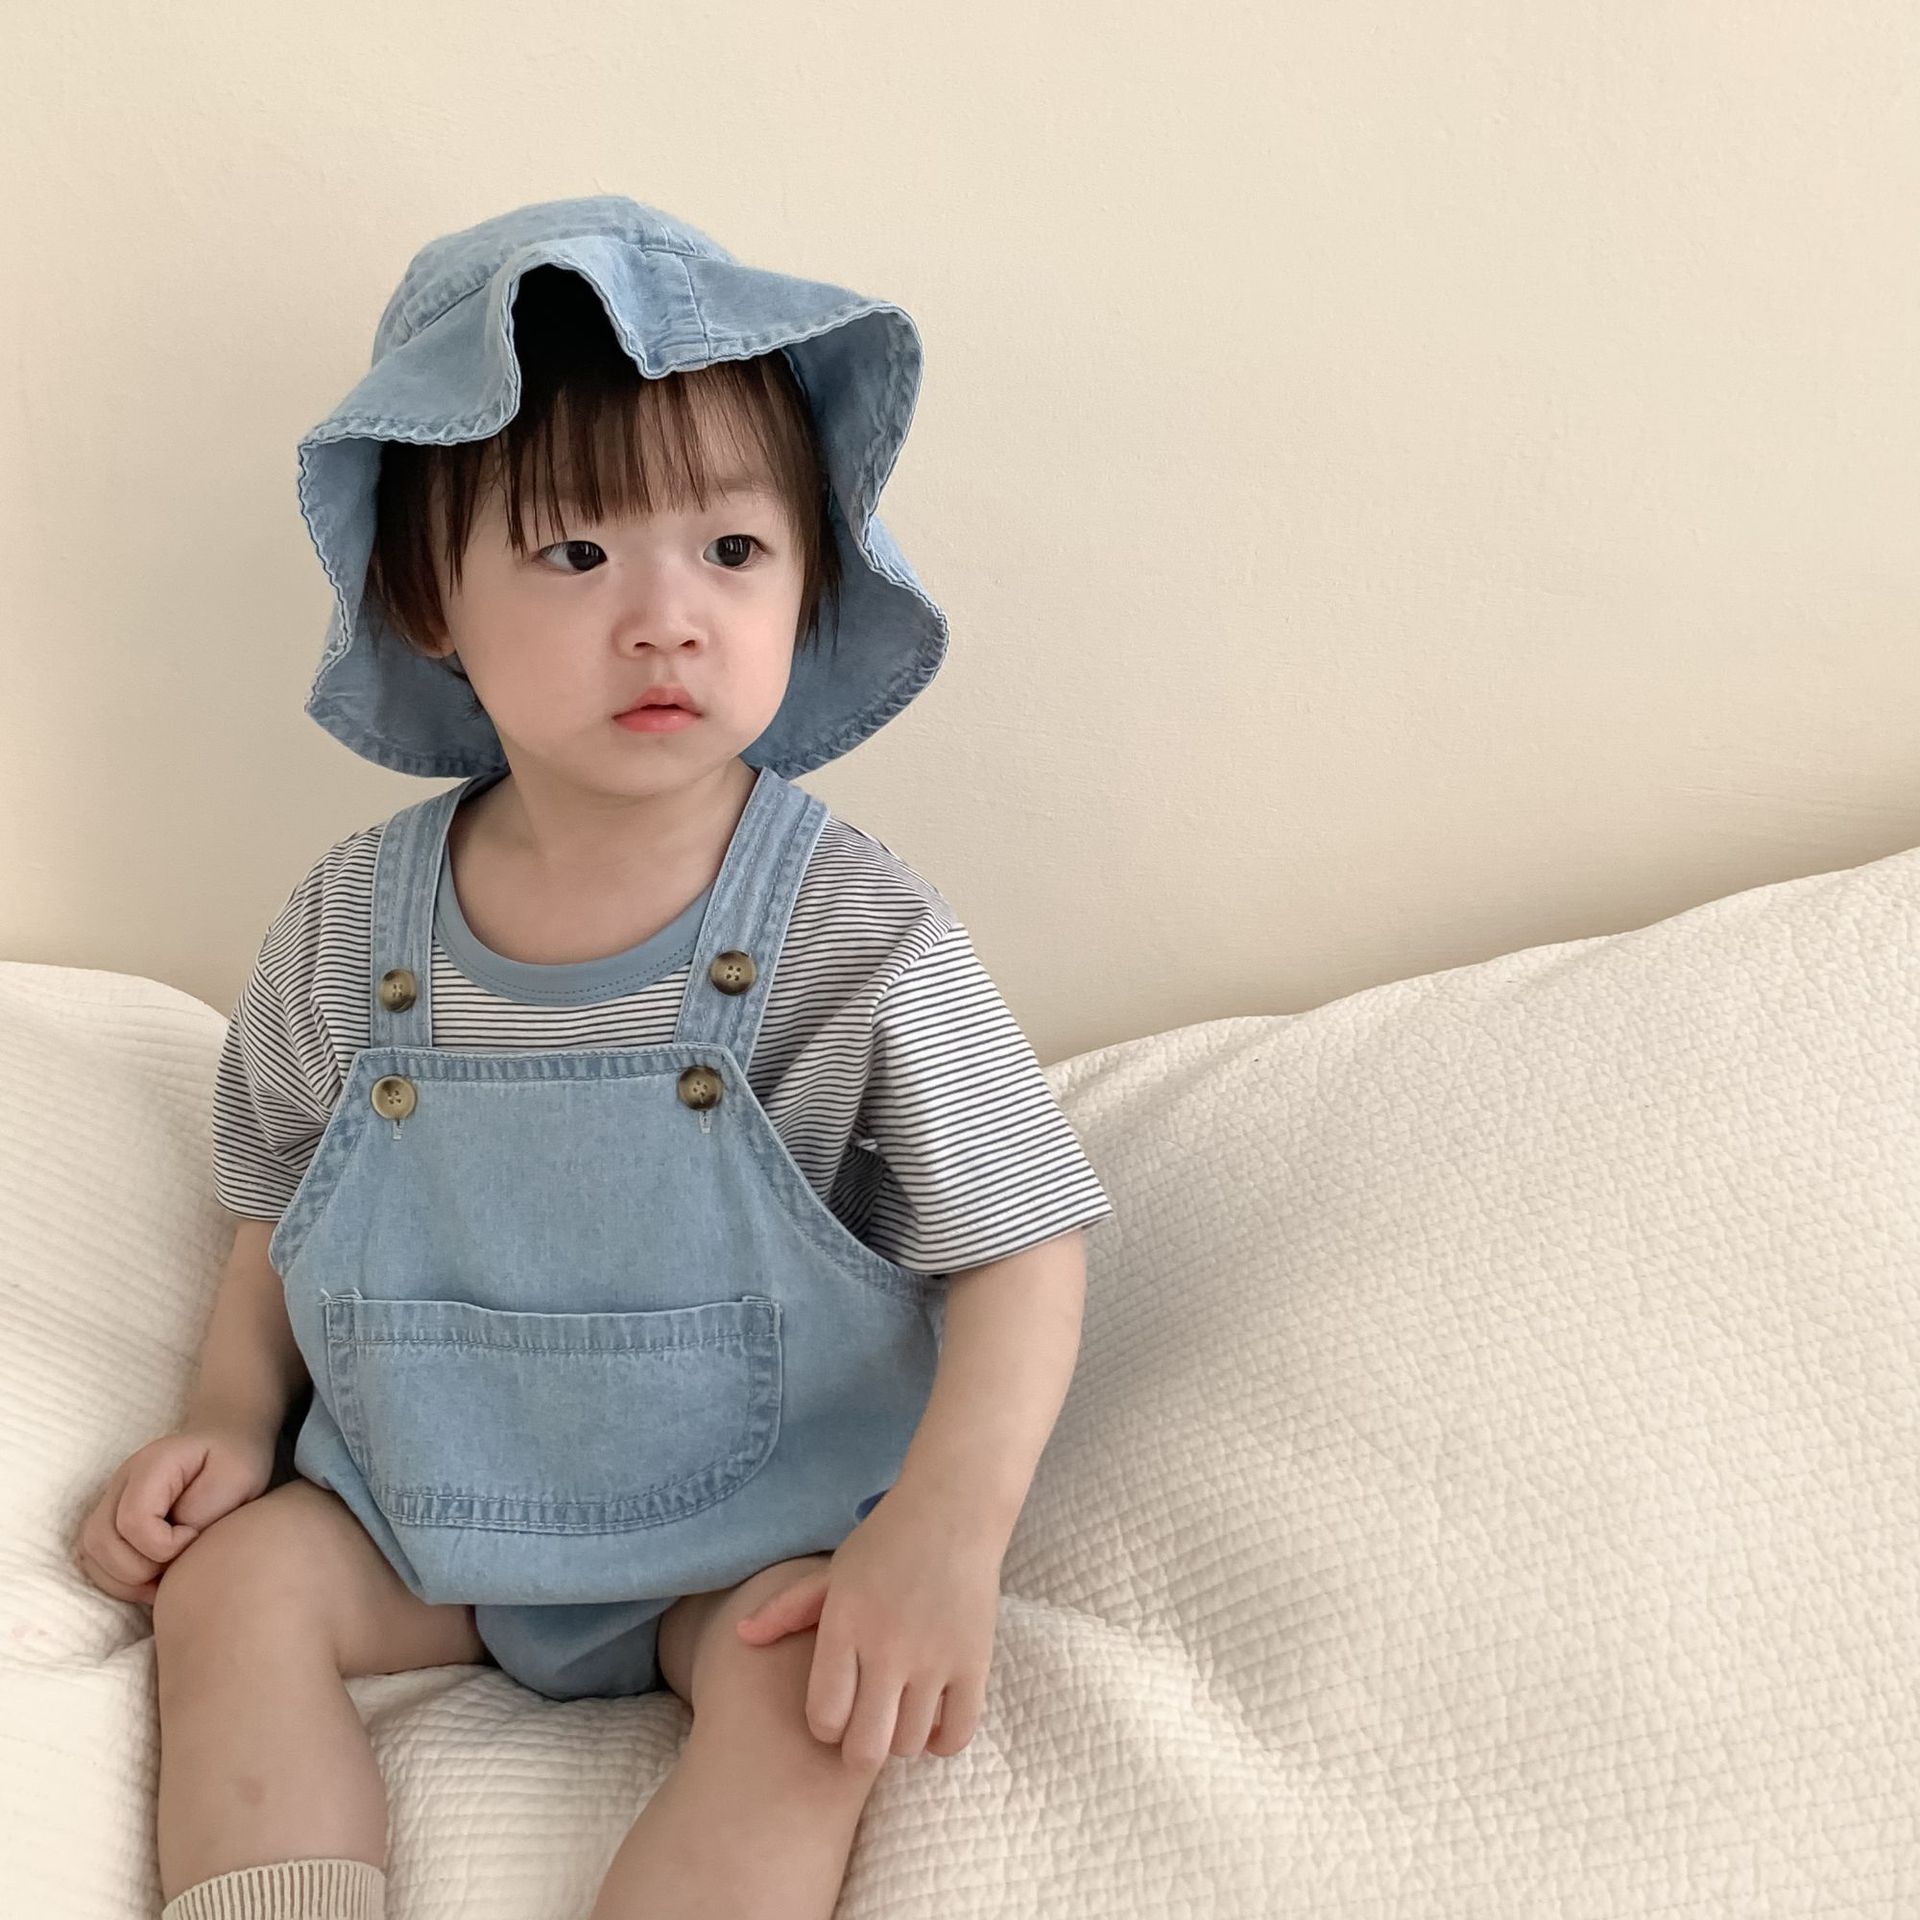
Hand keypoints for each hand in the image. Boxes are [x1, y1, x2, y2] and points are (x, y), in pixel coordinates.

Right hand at [72, 1423, 278, 1605]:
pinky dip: (120, 1581)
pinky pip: (95, 1563)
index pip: (133, 1520)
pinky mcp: (108, 1522)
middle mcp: (120, 1482)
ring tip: (166, 1577)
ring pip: (91, 1555)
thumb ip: (203, 1509)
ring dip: (126, 1580)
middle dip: (140, 1569)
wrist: (225, 1445)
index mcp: (151, 1464)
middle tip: (179, 1561)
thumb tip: (172, 1546)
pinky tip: (153, 1579)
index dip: (164, 1544)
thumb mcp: (237, 1475)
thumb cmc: (234, 1461)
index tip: (195, 1536)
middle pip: (100, 1541)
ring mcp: (109, 1502)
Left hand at [733, 1489, 1003, 1766]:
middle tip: (863, 1729)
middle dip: (857, 1750)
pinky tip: (931, 1719)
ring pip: (909, 1744)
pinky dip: (941, 1741)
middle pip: (865, 1747)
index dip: (825, 1726)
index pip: (824, 1716)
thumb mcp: (832, 1572)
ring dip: (899, 1739)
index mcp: (846, 1624)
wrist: (954, 1511)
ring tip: (897, 1716)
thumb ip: (787, 1609)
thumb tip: (740, 1636)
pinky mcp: (975, 1662)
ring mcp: (935, 1658)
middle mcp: (889, 1647)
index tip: (833, 1713)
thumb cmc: (886, 1542)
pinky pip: (957, 1734)